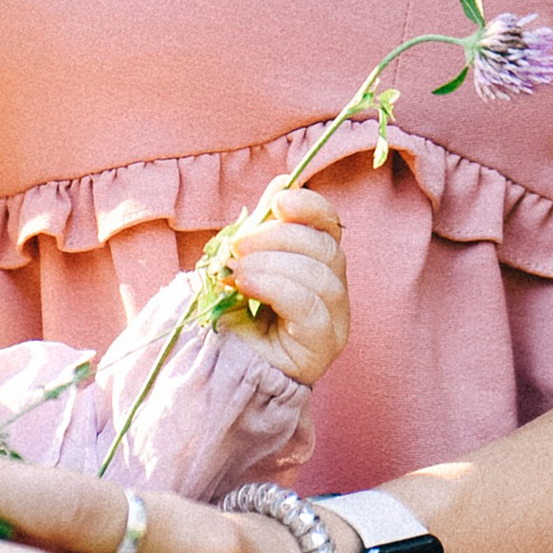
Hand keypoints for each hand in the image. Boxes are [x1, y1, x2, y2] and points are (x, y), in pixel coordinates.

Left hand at [215, 182, 349, 387]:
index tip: (278, 200)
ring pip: (322, 278)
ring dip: (273, 264)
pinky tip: (247, 286)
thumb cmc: (232, 316)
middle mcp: (335, 294)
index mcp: (320, 267)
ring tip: (237, 271)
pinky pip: (311, 308)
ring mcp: (334, 323)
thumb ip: (263, 227)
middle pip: (327, 250)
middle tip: (238, 247)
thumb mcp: (244, 263)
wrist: (217, 369)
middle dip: (279, 237)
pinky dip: (276, 288)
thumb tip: (281, 182)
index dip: (311, 207)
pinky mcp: (322, 348)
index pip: (332, 228)